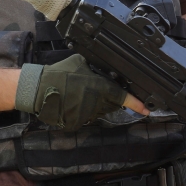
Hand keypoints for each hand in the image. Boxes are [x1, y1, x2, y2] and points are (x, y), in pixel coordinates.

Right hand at [15, 54, 147, 128]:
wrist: (39, 89)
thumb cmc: (60, 73)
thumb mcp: (82, 62)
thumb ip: (96, 67)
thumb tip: (104, 66)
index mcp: (100, 87)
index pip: (123, 97)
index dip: (136, 104)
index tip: (146, 110)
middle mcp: (96, 102)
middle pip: (112, 105)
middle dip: (109, 100)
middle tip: (94, 91)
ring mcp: (87, 114)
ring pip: (99, 112)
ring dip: (95, 106)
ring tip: (79, 96)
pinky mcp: (77, 123)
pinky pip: (86, 119)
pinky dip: (82, 113)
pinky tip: (72, 104)